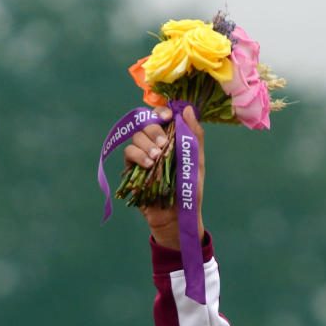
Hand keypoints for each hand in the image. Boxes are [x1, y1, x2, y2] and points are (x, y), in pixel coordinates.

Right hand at [123, 105, 205, 250]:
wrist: (179, 217)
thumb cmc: (190, 192)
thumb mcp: (196, 163)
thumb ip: (195, 137)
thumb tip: (188, 108)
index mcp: (171, 139)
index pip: (161, 117)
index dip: (161, 112)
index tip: (167, 117)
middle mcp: (155, 144)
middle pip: (146, 122)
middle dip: (153, 129)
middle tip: (163, 146)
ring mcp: (143, 155)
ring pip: (136, 136)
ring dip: (146, 144)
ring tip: (156, 159)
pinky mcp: (133, 168)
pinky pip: (129, 152)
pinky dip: (138, 155)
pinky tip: (148, 165)